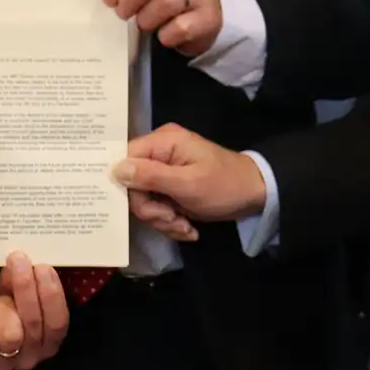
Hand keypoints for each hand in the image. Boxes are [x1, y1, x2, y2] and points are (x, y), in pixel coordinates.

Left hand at [0, 252, 69, 369]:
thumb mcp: (8, 289)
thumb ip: (17, 281)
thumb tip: (24, 263)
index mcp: (47, 337)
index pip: (58, 321)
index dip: (52, 295)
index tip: (43, 267)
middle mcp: (32, 355)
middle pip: (34, 324)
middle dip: (26, 288)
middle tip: (18, 260)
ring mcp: (7, 362)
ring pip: (11, 334)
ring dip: (2, 306)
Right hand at [113, 122, 266, 226]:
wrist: (255, 195)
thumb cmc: (224, 186)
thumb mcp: (187, 184)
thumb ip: (150, 176)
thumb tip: (115, 170)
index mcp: (162, 142)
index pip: (125, 160)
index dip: (128, 187)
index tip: (148, 207)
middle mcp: (159, 153)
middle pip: (133, 186)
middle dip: (152, 211)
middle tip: (173, 220)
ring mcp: (165, 171)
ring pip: (144, 201)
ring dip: (163, 220)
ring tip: (185, 227)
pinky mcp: (171, 188)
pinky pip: (157, 207)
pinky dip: (170, 221)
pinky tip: (188, 228)